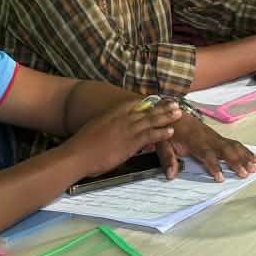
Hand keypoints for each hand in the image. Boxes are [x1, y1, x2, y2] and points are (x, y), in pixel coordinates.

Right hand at [62, 96, 180, 179]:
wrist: (76, 155)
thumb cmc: (81, 147)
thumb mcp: (94, 130)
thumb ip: (105, 128)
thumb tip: (108, 132)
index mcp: (111, 114)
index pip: (133, 104)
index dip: (147, 103)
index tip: (156, 100)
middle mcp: (121, 119)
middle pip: (146, 110)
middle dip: (161, 106)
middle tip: (174, 103)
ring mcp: (127, 130)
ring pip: (151, 120)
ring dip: (166, 116)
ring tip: (178, 113)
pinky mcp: (130, 142)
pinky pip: (150, 135)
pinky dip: (161, 132)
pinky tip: (171, 131)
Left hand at [173, 117, 255, 180]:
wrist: (175, 112)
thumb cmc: (169, 129)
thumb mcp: (162, 142)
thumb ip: (167, 158)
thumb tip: (171, 175)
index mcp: (194, 139)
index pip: (206, 154)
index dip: (214, 166)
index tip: (220, 178)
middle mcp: (208, 137)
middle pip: (224, 150)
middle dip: (236, 162)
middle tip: (245, 174)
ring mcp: (215, 136)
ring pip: (232, 146)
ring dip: (244, 157)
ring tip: (254, 168)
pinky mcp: (218, 137)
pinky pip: (234, 144)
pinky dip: (245, 151)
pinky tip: (255, 158)